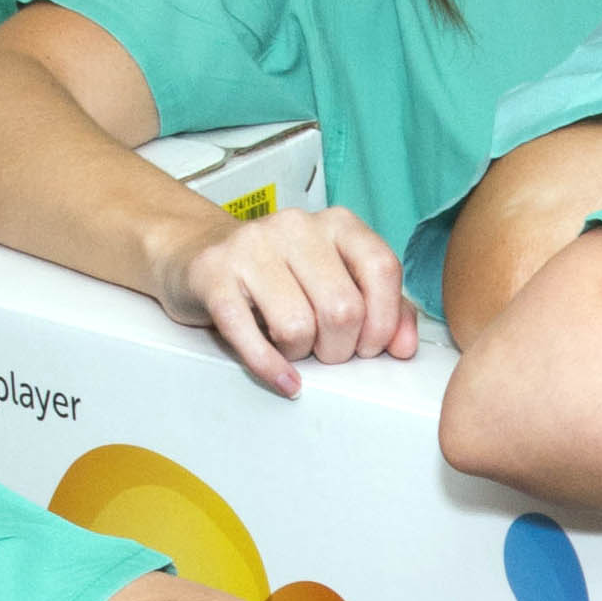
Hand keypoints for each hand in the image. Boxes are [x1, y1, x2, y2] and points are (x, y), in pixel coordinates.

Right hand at [152, 203, 415, 396]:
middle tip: (327, 351)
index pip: (381, 270)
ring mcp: (252, 248)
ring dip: (301, 354)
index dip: (383, 320)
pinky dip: (271, 367)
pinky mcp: (214, 275)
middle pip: (342, 308)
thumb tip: (405, 345)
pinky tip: (283, 376)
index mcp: (336, 224)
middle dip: (340, 348)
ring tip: (293, 346)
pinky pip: (249, 336)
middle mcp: (296, 227)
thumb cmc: (276, 274)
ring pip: (298, 326)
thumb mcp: (333, 279)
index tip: (370, 344)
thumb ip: (381, 307)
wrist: (196, 253)